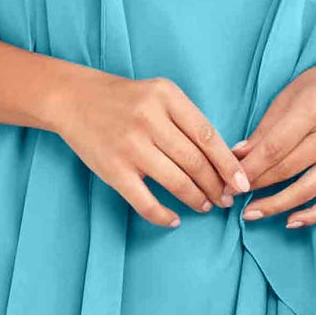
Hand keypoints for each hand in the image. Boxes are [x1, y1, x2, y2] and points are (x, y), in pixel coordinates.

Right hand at [48, 65, 246, 229]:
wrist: (73, 99)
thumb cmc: (124, 99)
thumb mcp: (159, 94)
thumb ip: (187, 120)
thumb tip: (222, 159)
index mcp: (166, 97)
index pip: (208, 136)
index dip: (228, 165)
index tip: (242, 183)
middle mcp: (150, 120)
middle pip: (195, 162)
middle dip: (216, 186)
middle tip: (226, 199)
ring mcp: (130, 146)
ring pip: (177, 182)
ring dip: (197, 199)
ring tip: (205, 206)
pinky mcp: (113, 170)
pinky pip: (145, 202)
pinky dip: (164, 215)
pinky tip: (175, 220)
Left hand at [236, 52, 315, 227]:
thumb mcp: (291, 94)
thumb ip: (266, 127)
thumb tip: (237, 156)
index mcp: (313, 108)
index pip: (274, 147)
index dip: (249, 168)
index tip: (229, 181)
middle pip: (287, 169)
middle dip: (256, 186)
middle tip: (231, 196)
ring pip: (308, 189)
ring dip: (277, 205)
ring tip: (251, 213)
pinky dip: (313, 215)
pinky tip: (291, 221)